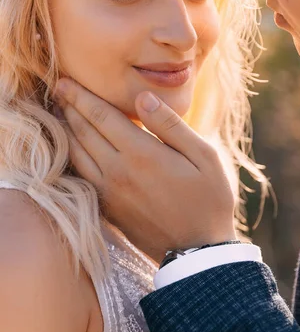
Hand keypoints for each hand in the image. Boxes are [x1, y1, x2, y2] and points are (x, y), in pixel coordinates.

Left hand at [53, 79, 235, 261]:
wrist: (198, 252)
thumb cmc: (208, 200)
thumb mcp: (204, 157)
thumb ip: (170, 126)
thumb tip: (143, 97)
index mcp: (141, 154)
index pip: (101, 116)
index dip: (81, 96)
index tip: (66, 80)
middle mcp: (118, 171)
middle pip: (83, 132)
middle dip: (68, 107)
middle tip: (59, 89)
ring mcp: (110, 192)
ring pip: (77, 154)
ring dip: (66, 130)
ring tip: (60, 112)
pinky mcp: (109, 208)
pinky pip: (81, 176)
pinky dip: (72, 156)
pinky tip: (73, 147)